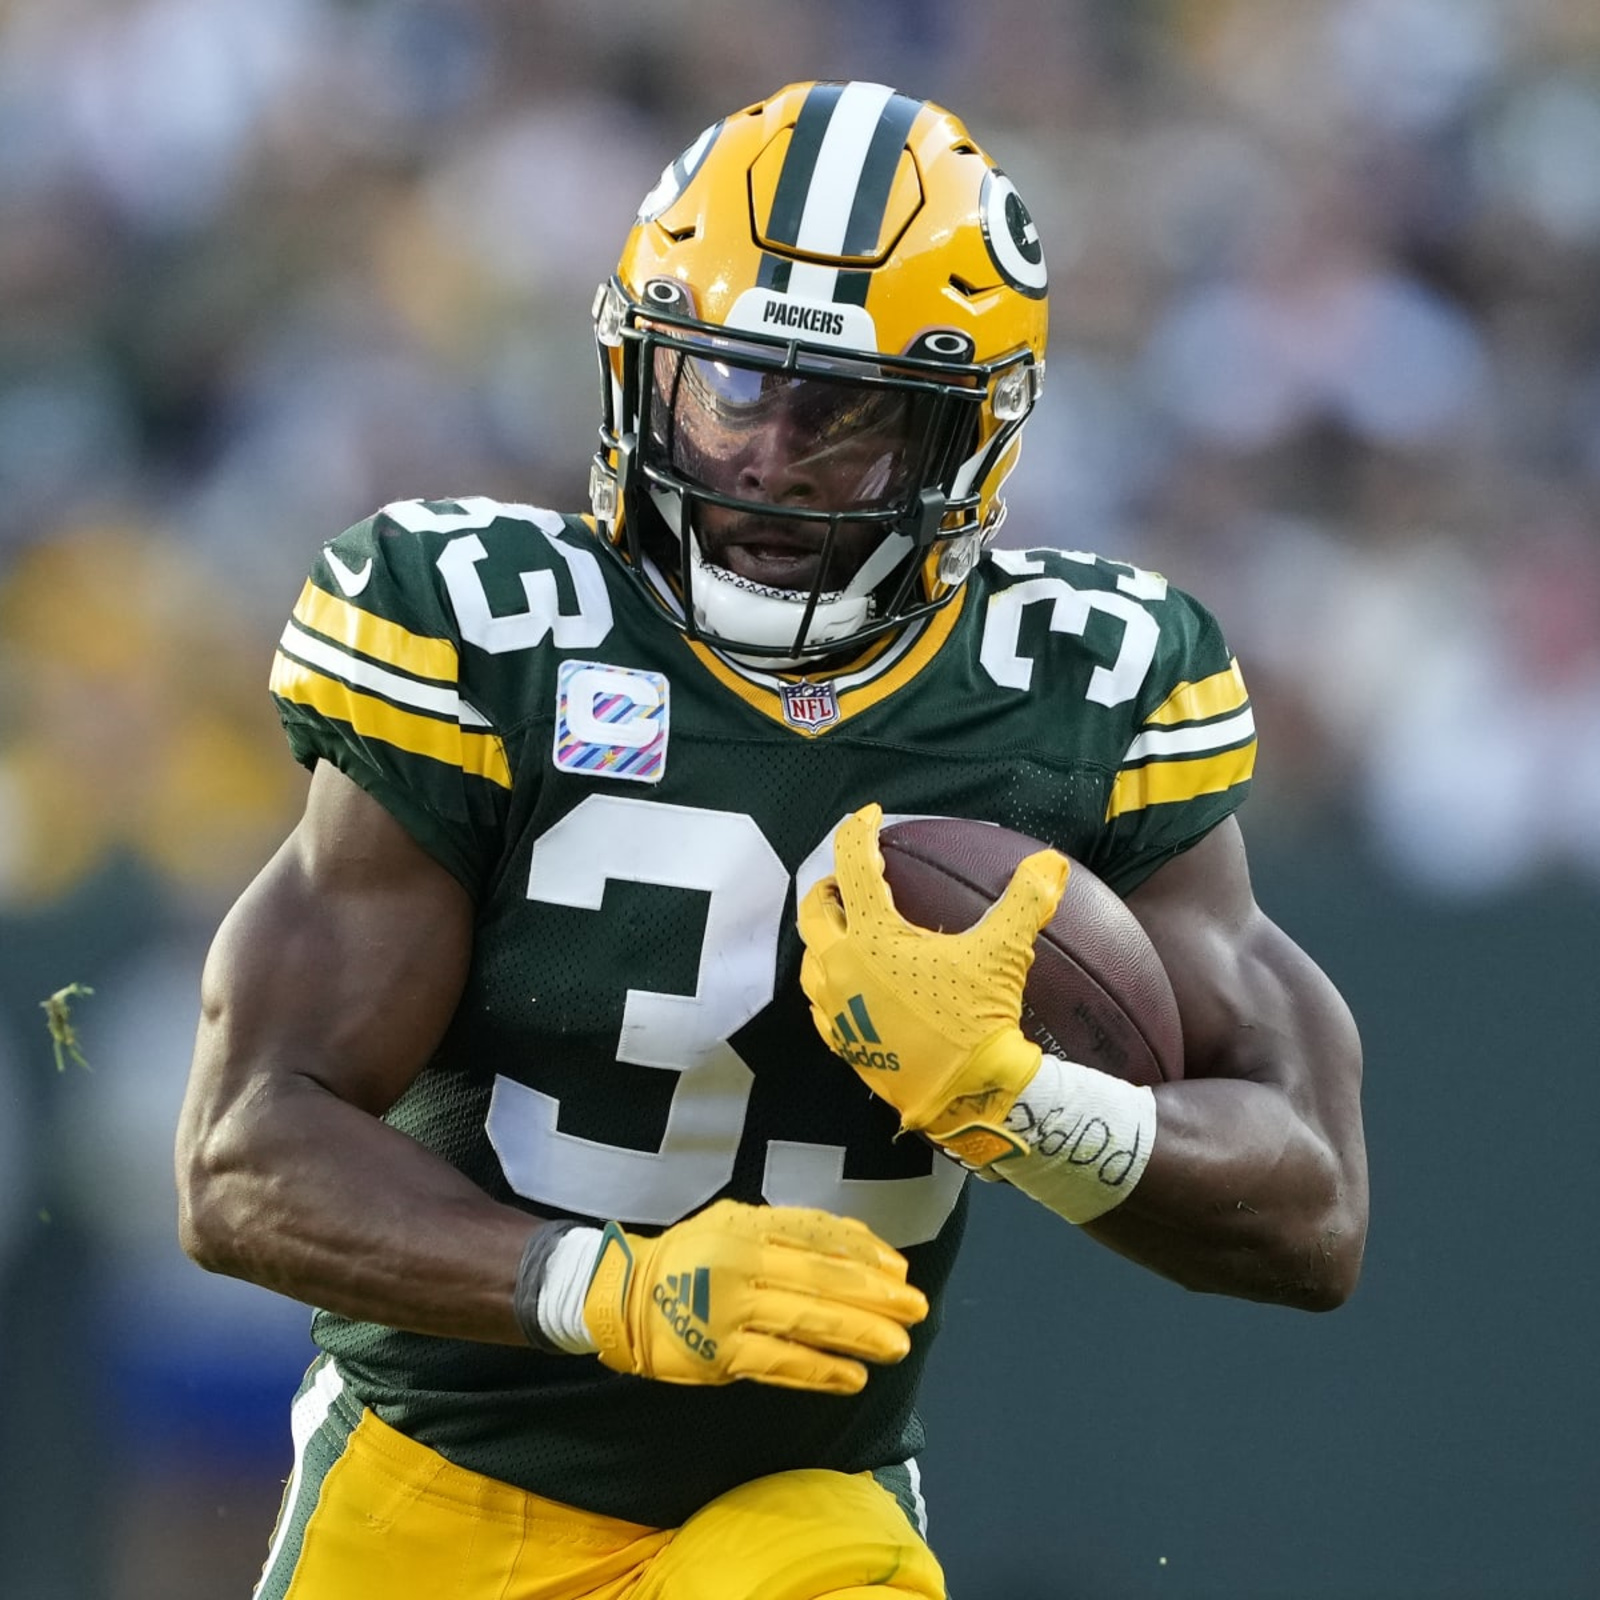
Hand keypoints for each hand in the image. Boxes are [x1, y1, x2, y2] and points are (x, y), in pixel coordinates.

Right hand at [582, 1198, 927, 1393]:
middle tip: (916, 1309)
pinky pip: (778, 1362)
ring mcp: (731, 1310)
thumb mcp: (735, 1224)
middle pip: (821, 1279)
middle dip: (875, 1296)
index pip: (818, 1238)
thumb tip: (857, 1243)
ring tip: (897, 1345)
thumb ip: (789, 1230)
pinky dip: (818, 1370)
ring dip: (857, 1334)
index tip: (901, 1271)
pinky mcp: (719, 1354)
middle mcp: (743, 1264)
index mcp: (749, 1228)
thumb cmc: (691, 1258)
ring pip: (806, 1321)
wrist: (623, 1295)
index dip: (864, 1255)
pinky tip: (852, 1377)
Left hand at [797, 804, 1069, 1166]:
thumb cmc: (977, 1022)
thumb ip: (1025, 900)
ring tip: (846, 927)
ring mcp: (837, 1008)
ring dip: (824, 936)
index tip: (870, 817)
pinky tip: (849, 983)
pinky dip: (829, 981)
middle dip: (828, 886)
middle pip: (815, 911)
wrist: (965, 1095)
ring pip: (810, 958)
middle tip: (848, 877)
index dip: (857, 831)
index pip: (853, 866)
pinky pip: (820, 1003)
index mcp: (873, 937)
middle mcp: (841, 968)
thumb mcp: (1002, 954)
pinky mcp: (843, 1042)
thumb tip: (1048, 862)